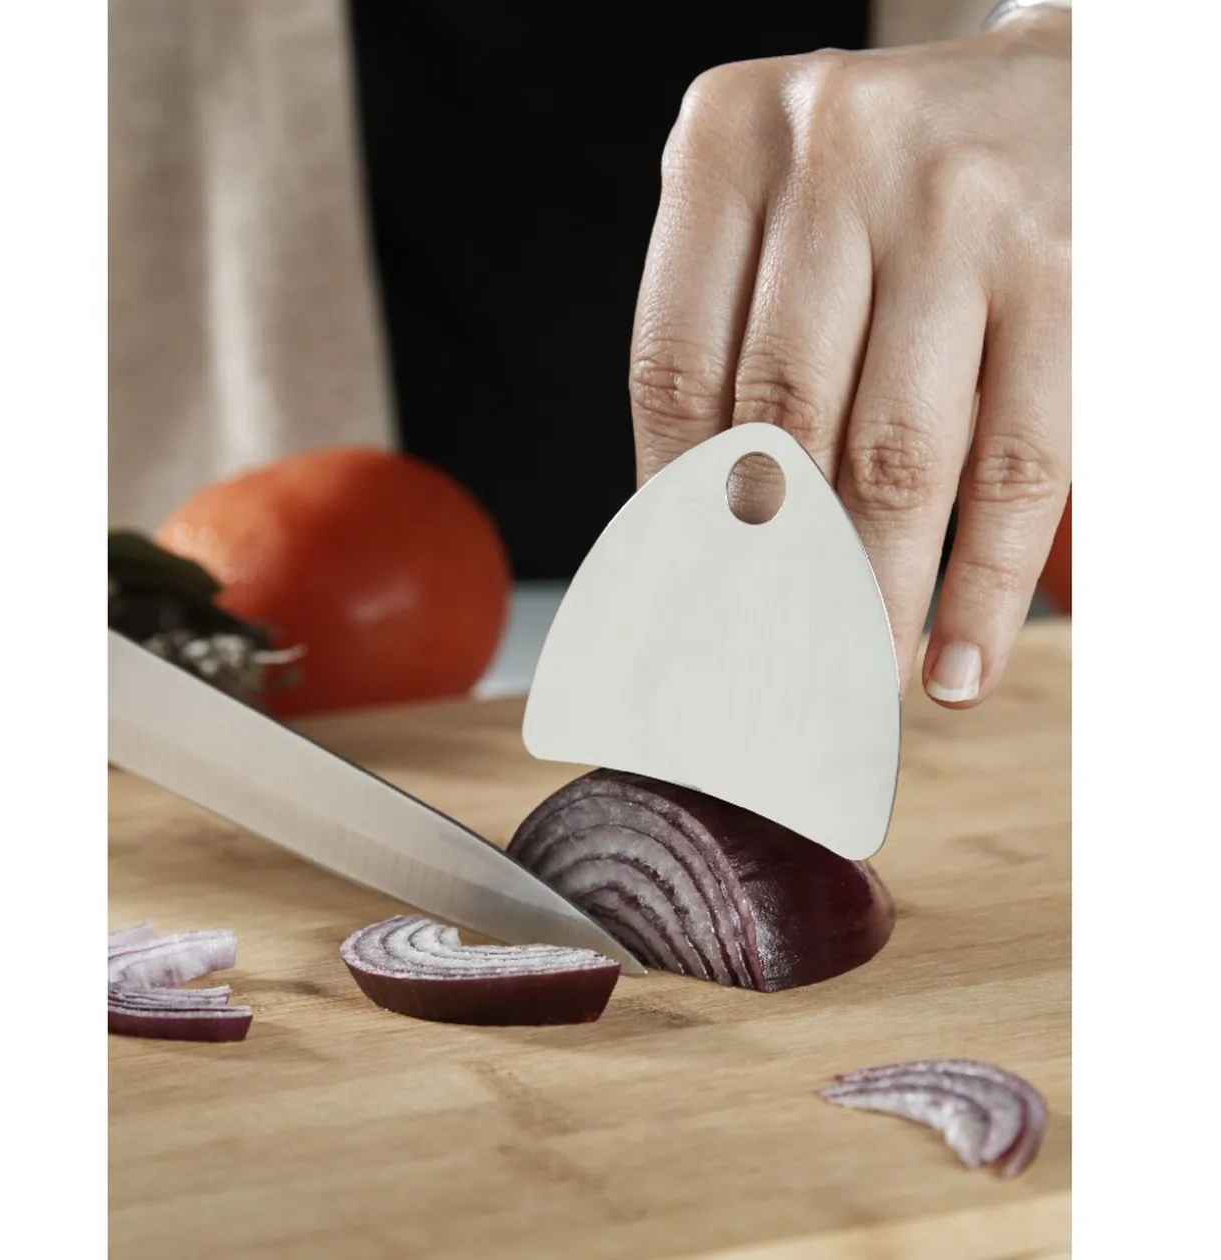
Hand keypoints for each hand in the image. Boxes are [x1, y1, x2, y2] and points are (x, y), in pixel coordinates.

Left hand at [629, 10, 1070, 706]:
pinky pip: (1019, 463)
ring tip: (843, 693)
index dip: (666, 524)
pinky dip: (983, 587)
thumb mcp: (786, 223)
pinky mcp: (1070, 267)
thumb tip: (686, 556)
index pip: (674, 375)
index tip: (668, 627)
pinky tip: (953, 666)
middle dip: (762, 590)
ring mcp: (960, 210)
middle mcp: (839, 158)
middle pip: (778, 433)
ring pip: (895, 461)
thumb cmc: (894, 188)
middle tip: (747, 693)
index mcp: (731, 145)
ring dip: (866, 607)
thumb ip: (732, 354)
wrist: (1065, 91)